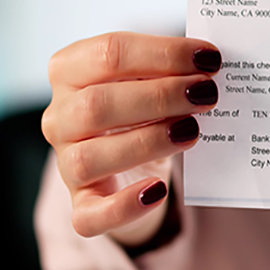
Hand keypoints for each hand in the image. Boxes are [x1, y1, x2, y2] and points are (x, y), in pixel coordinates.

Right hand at [41, 32, 221, 244]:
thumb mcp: (148, 78)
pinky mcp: (81, 204)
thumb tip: (210, 64)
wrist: (129, 158)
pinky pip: (90, 216)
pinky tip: (158, 191)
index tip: (209, 59)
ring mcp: (65, 163)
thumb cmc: (140, 106)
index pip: (109, 53)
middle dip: (160, 97)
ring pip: (90, 158)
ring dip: (147, 142)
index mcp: (69, 70)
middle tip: (206, 95)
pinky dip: (124, 207)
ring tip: (192, 131)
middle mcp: (59, 116)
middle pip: (97, 104)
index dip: (163, 54)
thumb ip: (169, 68)